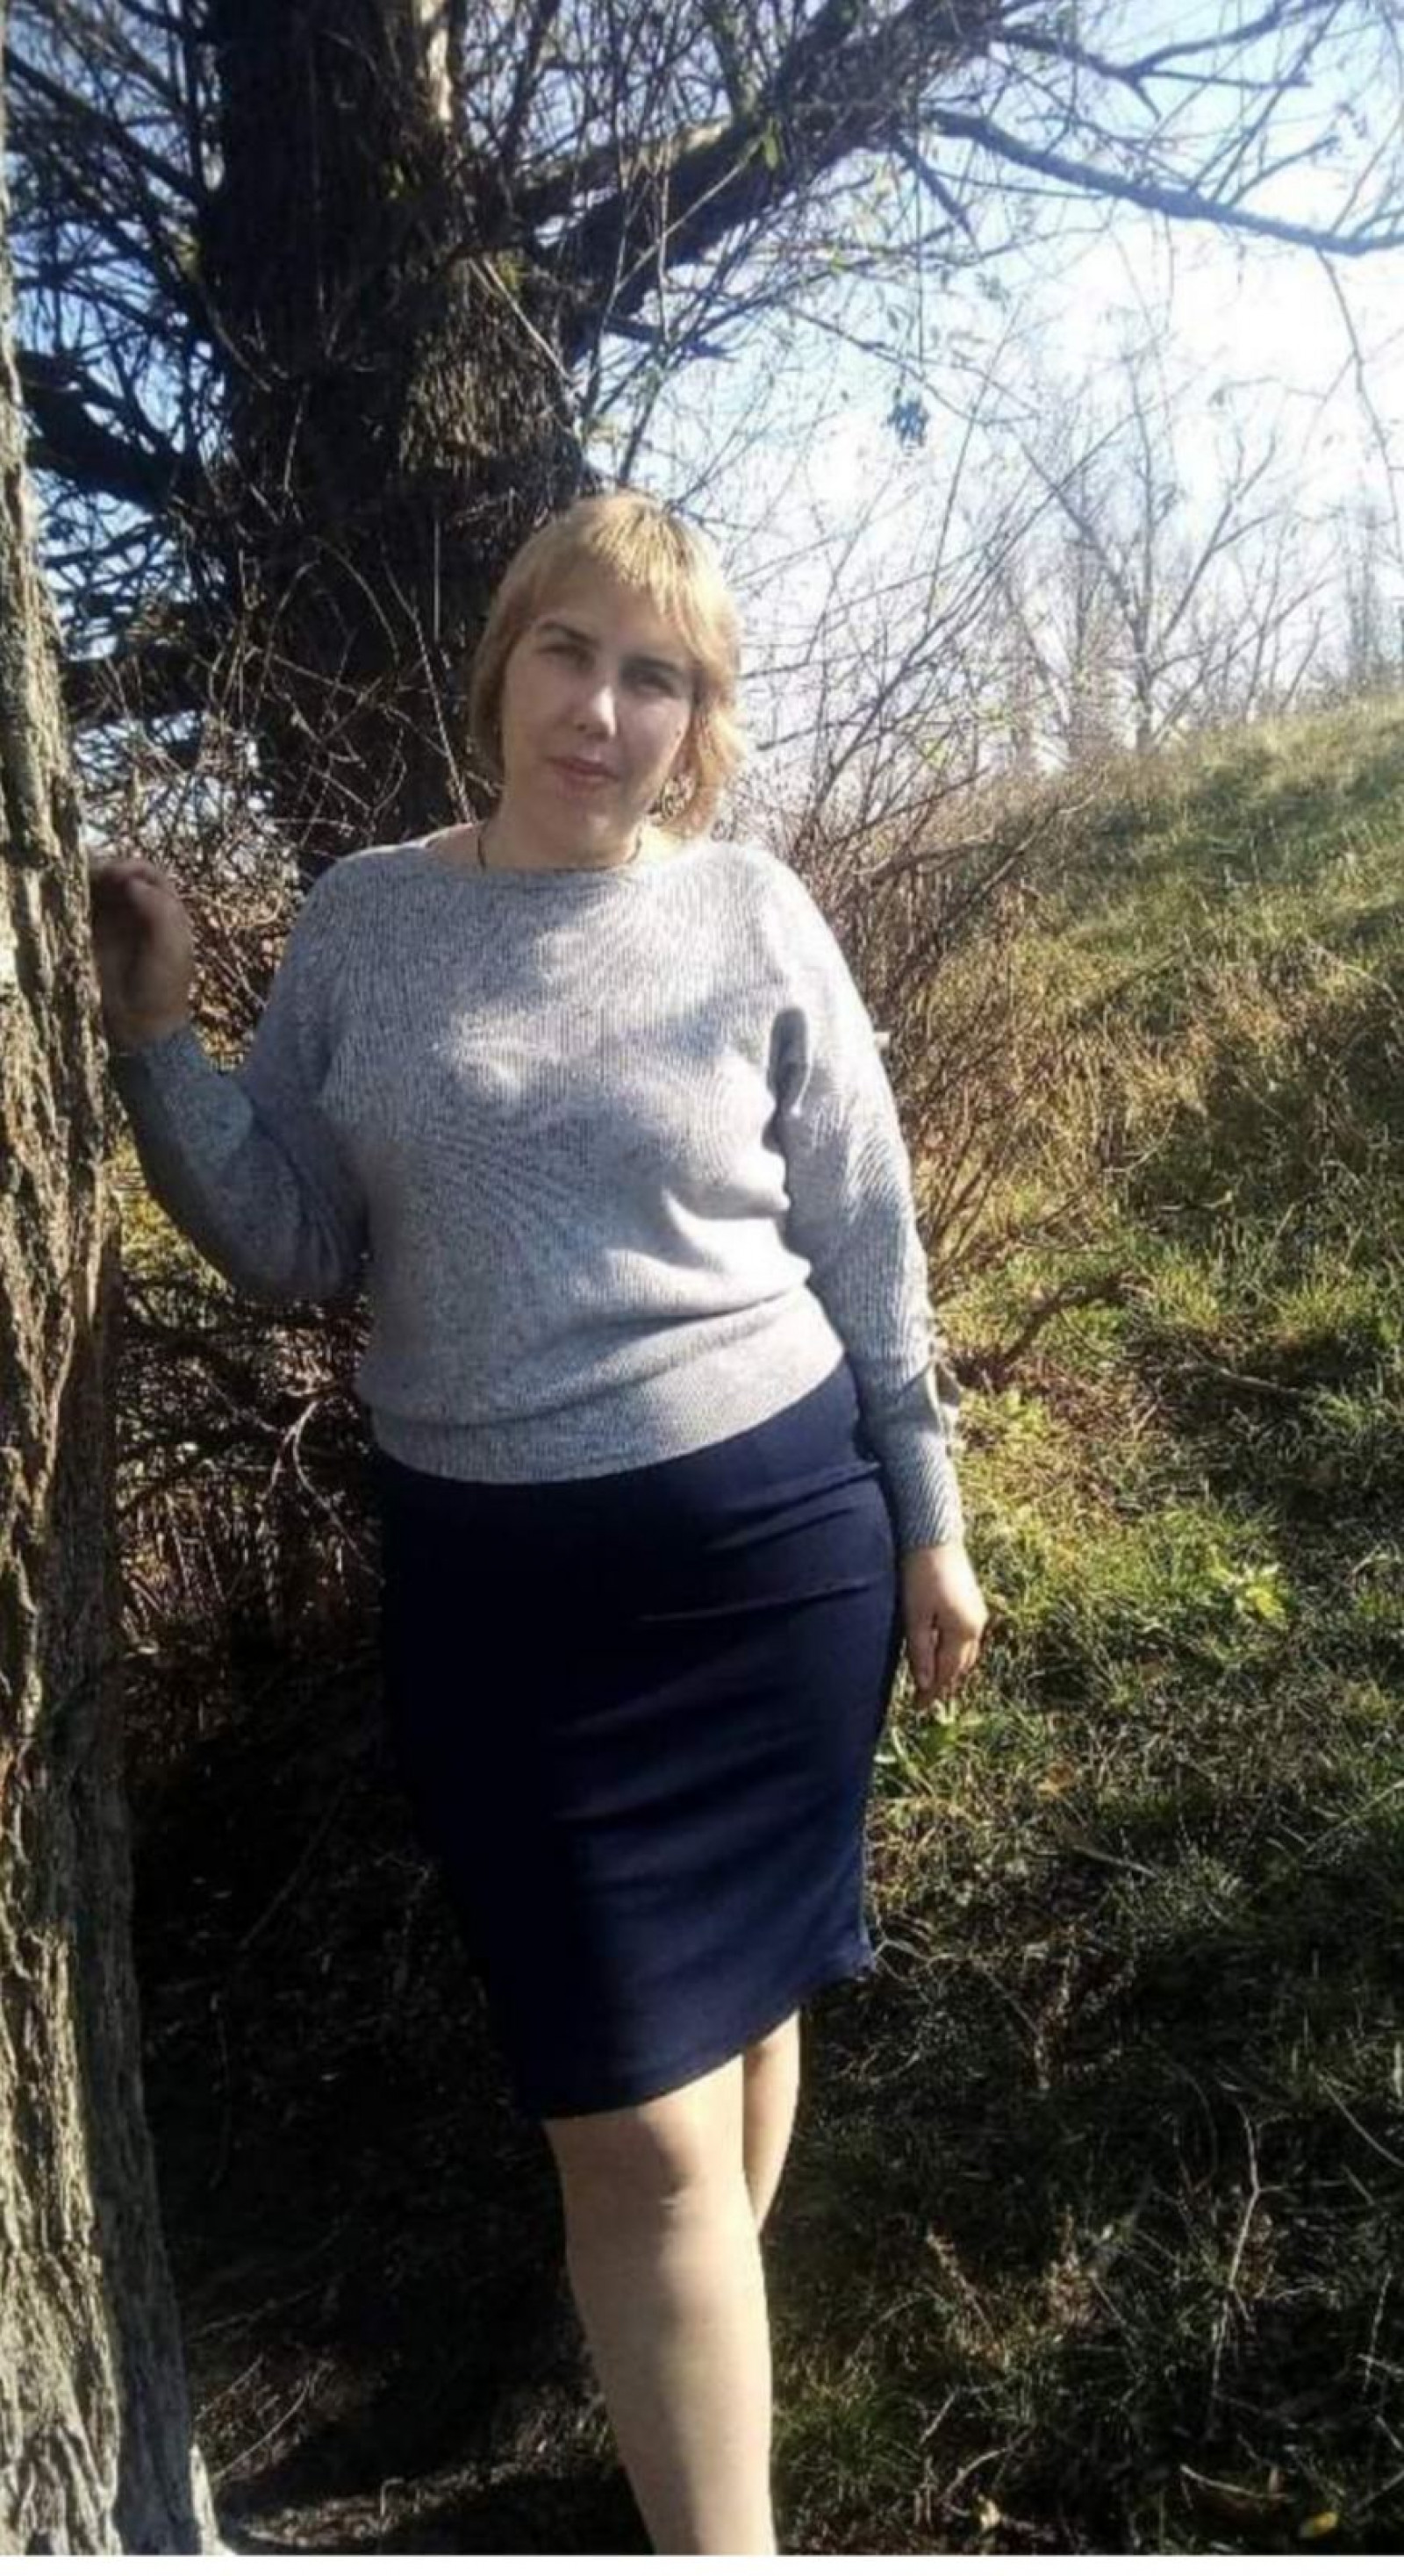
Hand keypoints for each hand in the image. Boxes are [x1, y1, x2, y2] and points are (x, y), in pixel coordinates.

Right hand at [88, 853, 194, 1049]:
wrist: (140, 1028)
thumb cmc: (161, 989)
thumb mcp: (170, 949)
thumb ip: (159, 911)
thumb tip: (132, 883)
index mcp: (165, 911)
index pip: (148, 874)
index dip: (132, 868)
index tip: (117, 877)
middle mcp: (139, 912)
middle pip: (120, 876)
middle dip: (106, 870)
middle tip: (90, 876)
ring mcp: (114, 924)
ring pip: (99, 889)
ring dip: (88, 882)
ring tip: (76, 885)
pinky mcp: (92, 938)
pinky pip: (82, 910)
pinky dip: (74, 900)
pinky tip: (68, 900)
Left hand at [899, 1538, 986, 1709]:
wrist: (934, 1537)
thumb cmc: (919, 1575)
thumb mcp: (915, 1616)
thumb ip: (920, 1651)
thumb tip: (925, 1683)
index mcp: (963, 1631)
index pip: (947, 1672)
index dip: (932, 1692)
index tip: (917, 1707)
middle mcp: (976, 1625)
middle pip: (960, 1666)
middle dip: (943, 1683)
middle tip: (922, 1698)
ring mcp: (977, 1613)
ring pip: (965, 1652)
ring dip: (949, 1668)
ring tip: (930, 1680)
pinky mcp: (973, 1602)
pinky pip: (966, 1638)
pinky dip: (953, 1651)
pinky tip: (940, 1651)